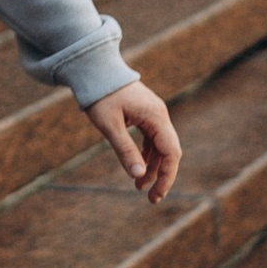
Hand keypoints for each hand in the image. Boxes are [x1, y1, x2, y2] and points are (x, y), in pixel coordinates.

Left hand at [89, 81, 179, 205]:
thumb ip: (124, 150)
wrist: (95, 70)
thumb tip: (138, 175)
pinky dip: (147, 155)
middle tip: (151, 198)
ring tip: (139, 186)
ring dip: (153, 167)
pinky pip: (152, 139)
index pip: (171, 152)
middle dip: (162, 175)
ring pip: (161, 147)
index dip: (167, 176)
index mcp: (156, 117)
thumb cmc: (101, 95)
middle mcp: (160, 116)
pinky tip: (137, 167)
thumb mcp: (109, 126)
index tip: (157, 195)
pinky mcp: (146, 115)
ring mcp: (154, 115)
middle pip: (170, 151)